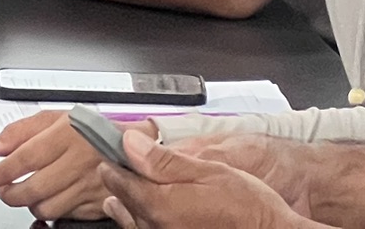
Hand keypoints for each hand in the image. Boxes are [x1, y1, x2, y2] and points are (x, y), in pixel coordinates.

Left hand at [0, 108, 153, 220]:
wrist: (133, 144)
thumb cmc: (91, 129)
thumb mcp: (55, 118)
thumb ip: (20, 131)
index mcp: (67, 134)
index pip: (25, 158)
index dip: (2, 172)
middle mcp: (80, 161)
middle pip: (34, 188)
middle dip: (10, 194)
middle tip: (3, 190)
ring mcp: (91, 185)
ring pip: (48, 208)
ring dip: (31, 204)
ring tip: (27, 193)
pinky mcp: (100, 203)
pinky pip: (67, 215)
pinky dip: (54, 209)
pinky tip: (51, 197)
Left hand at [103, 129, 323, 228]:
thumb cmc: (249, 208)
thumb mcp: (209, 171)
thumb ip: (164, 160)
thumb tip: (130, 143)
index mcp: (160, 205)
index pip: (116, 178)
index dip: (116, 158)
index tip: (117, 147)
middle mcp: (156, 228)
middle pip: (120, 200)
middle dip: (124, 180)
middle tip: (130, 163)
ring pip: (131, 220)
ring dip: (131, 202)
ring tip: (139, 186)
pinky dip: (146, 220)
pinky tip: (156, 212)